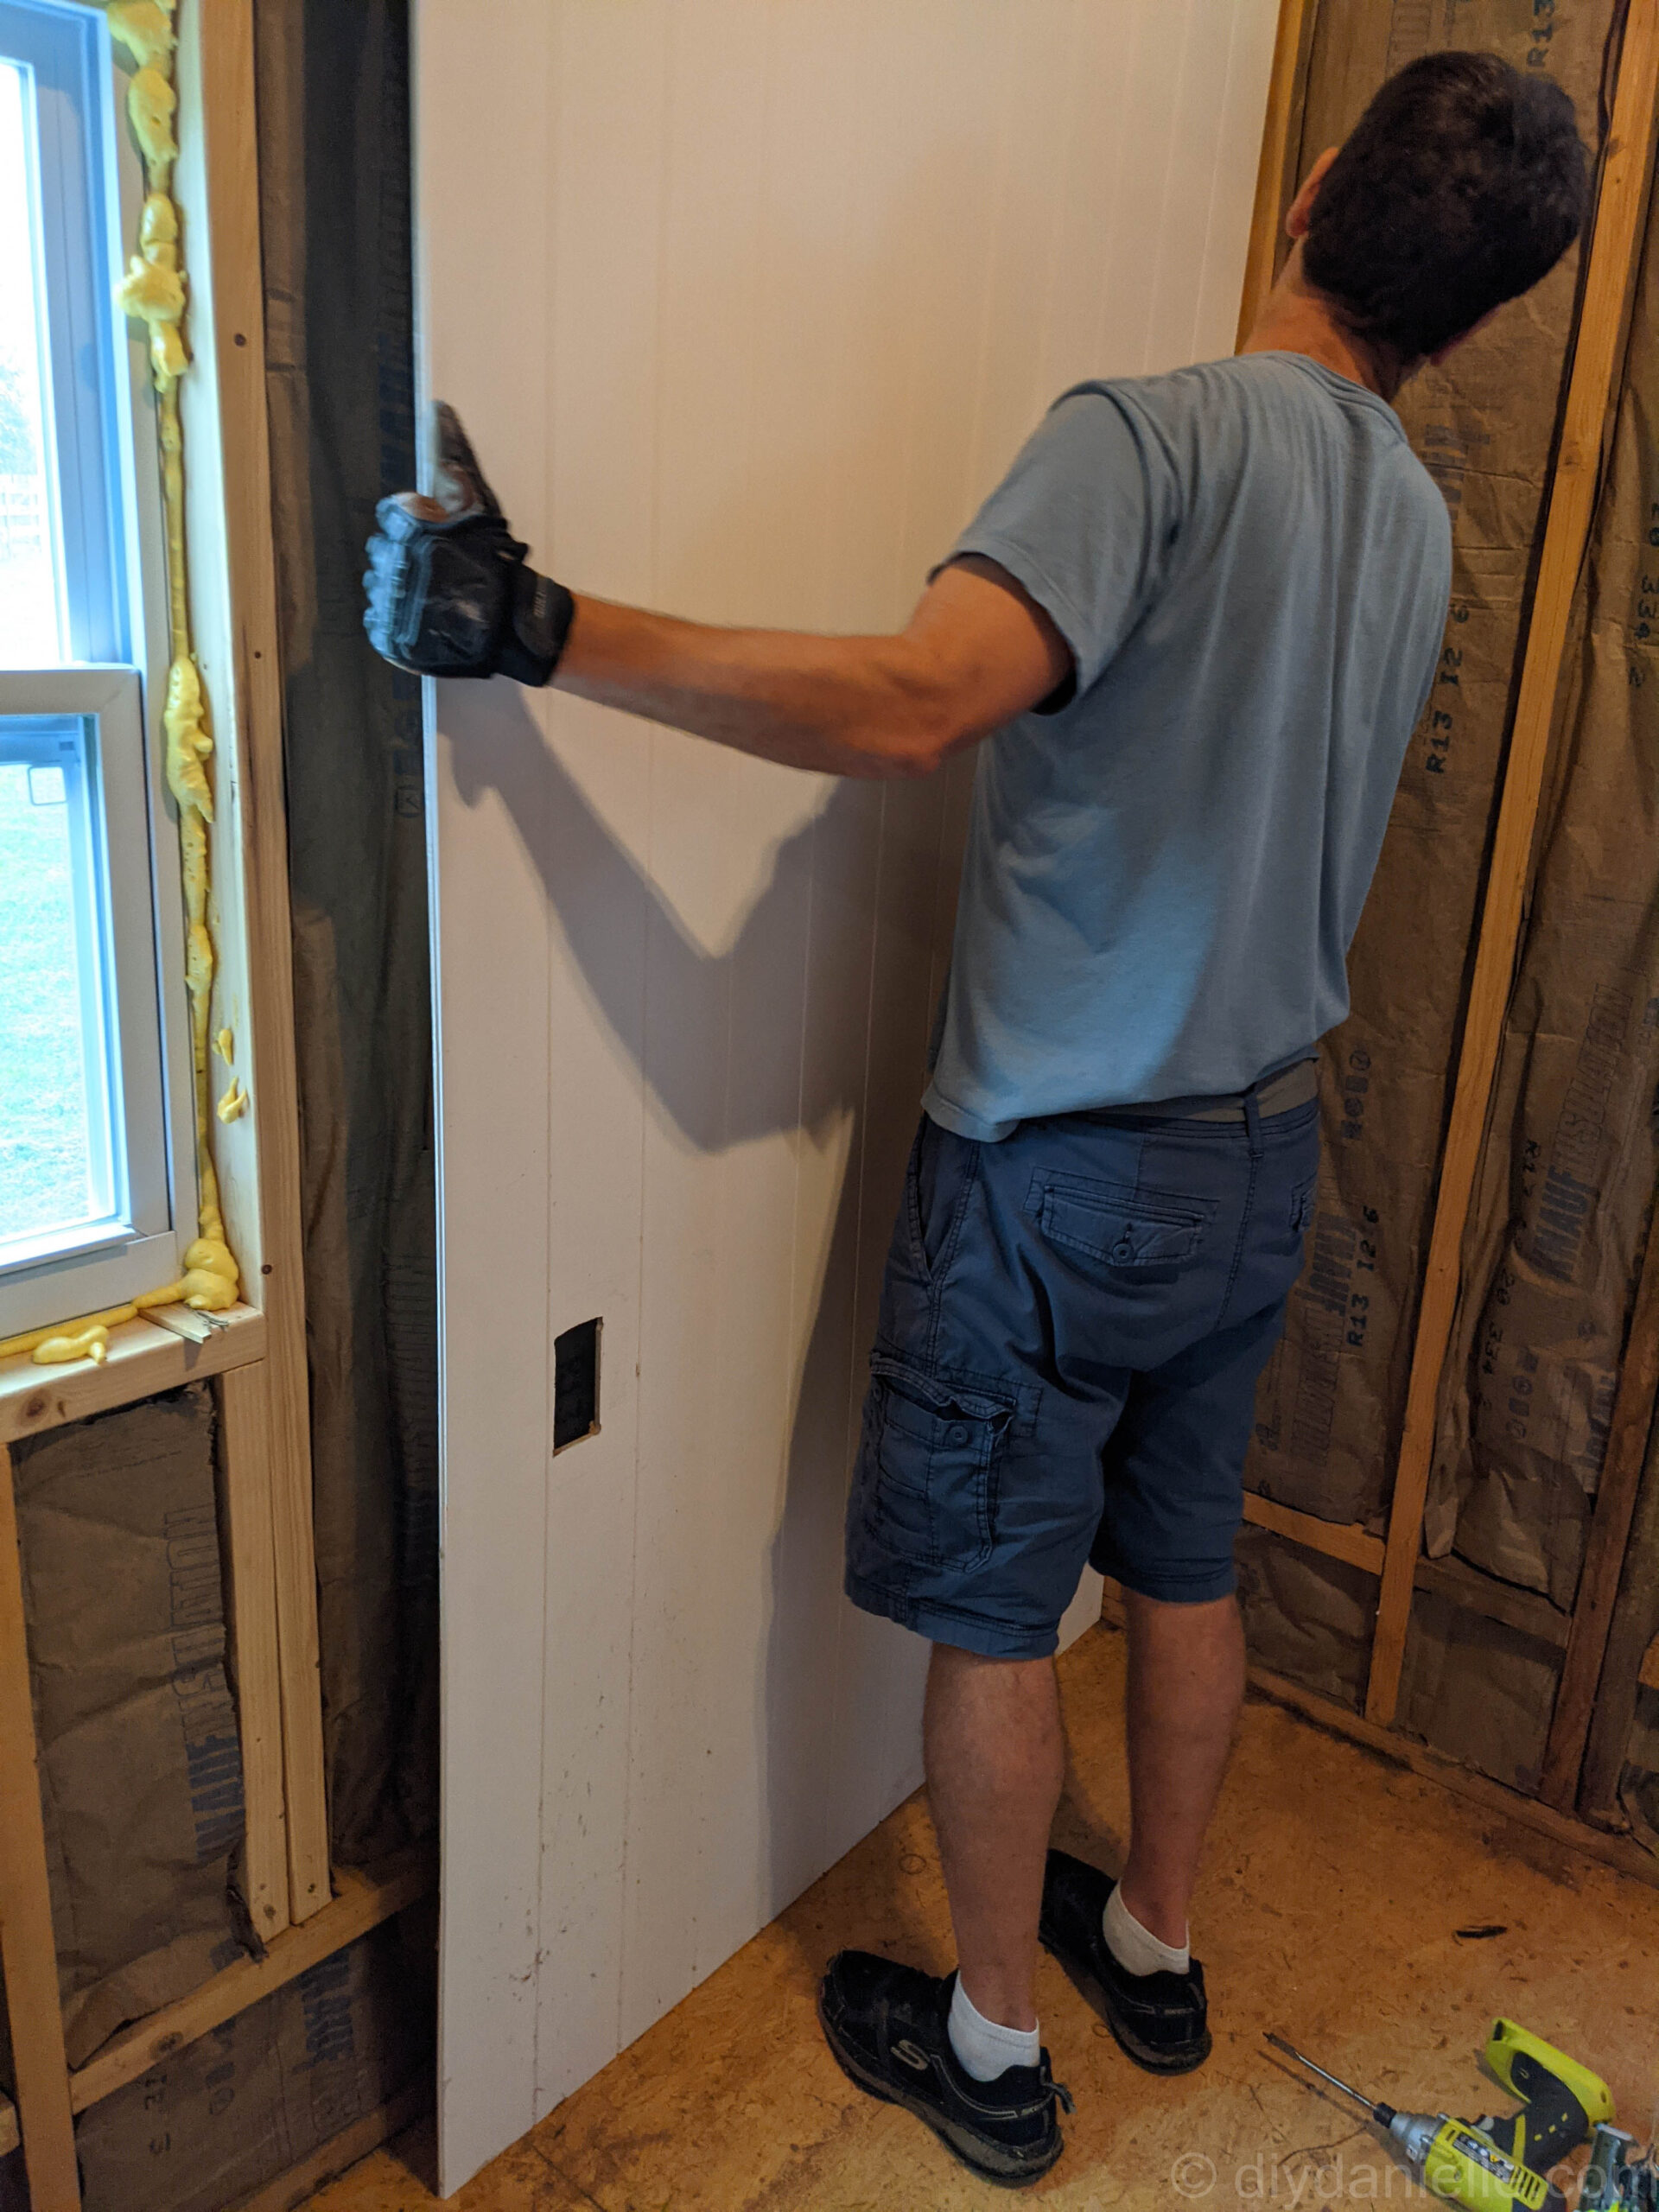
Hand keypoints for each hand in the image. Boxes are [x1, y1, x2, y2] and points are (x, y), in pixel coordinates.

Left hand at [362, 402, 574, 683]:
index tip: (438, 541)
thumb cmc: (496, 562)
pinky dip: (397, 618)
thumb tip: (438, 408)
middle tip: (439, 571)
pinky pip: (377, 619)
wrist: (510, 626)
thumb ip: (453, 456)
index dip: (416, 527)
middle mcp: (391, 561)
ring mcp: (387, 601)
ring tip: (433, 596)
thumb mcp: (477, 502)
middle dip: (405, 555)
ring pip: (378, 583)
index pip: (391, 515)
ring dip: (399, 586)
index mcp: (407, 526)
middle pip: (381, 548)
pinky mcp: (386, 635)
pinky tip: (424, 616)